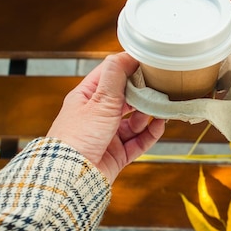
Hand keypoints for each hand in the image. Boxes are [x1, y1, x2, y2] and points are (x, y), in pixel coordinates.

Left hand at [47, 53, 164, 183]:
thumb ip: (114, 78)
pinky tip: (159, 125)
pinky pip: (139, 141)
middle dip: (142, 94)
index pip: (110, 75)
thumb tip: (125, 55)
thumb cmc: (77, 137)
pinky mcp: (118, 154)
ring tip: (156, 111)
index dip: (129, 68)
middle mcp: (97, 115)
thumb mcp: (99, 101)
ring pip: (135, 120)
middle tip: (158, 88)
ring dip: (147, 115)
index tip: (148, 63)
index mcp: (87, 98)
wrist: (71, 176)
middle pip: (126, 99)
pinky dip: (151, 133)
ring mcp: (108, 135)